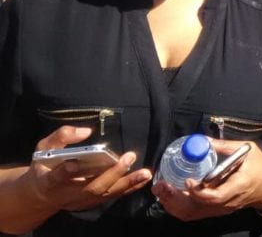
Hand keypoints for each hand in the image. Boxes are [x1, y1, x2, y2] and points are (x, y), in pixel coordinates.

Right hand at [25, 126, 151, 213]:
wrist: (42, 194)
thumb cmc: (45, 166)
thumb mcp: (44, 148)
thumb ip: (61, 137)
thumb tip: (85, 131)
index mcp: (49, 180)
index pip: (57, 177)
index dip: (65, 172)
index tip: (74, 163)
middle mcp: (67, 194)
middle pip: (90, 187)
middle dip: (111, 174)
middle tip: (128, 158)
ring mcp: (80, 201)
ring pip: (105, 194)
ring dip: (127, 183)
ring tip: (145, 173)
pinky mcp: (91, 203)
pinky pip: (111, 196)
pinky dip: (128, 188)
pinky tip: (143, 179)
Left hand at [153, 139, 261, 220]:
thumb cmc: (259, 166)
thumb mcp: (248, 150)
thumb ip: (224, 146)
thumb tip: (200, 141)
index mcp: (239, 186)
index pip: (216, 196)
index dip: (199, 192)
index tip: (187, 180)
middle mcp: (228, 202)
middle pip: (198, 208)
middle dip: (176, 199)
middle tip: (161, 186)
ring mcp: (221, 209)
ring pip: (193, 214)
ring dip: (173, 204)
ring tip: (160, 190)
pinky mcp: (216, 211)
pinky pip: (194, 214)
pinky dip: (178, 207)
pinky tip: (168, 196)